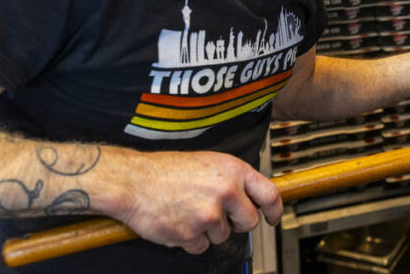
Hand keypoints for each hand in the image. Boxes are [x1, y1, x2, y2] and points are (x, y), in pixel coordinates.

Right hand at [105, 149, 281, 254]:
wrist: (134, 181)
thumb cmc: (168, 170)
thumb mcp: (210, 163)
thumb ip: (233, 180)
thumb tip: (251, 197)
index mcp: (233, 171)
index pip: (269, 194)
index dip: (275, 211)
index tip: (273, 218)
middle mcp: (225, 191)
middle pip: (248, 222)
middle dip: (236, 224)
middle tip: (218, 216)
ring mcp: (208, 214)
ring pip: (223, 236)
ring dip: (209, 230)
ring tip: (189, 211)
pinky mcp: (191, 234)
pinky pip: (201, 247)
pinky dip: (191, 240)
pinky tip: (179, 222)